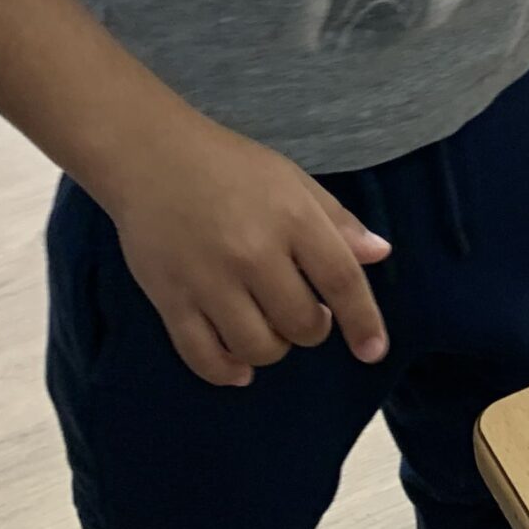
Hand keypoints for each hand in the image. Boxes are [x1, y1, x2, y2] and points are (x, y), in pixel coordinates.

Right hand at [102, 118, 391, 385]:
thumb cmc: (229, 166)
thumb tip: (380, 254)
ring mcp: (209, 281)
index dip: (363, 321)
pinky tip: (238, 365)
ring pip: (257, 348)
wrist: (149, 157)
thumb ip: (337, 220)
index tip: (373, 350)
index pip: (341, 281)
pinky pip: (204, 357)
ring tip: (268, 325)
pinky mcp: (170, 300)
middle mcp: (253, 254)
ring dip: (273, 349)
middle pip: (301, 324)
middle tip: (303, 312)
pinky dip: (227, 371)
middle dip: (312, 329)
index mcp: (292, 219)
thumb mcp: (292, 180)